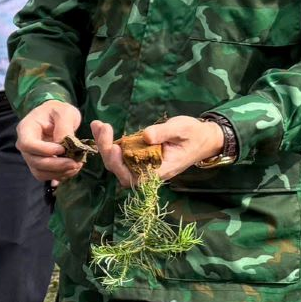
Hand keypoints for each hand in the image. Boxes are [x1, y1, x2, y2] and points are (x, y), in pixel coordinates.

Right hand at [16, 99, 84, 181]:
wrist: (56, 117)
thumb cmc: (58, 111)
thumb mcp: (64, 112)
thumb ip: (64, 127)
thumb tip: (64, 146)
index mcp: (26, 128)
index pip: (27, 144)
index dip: (44, 150)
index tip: (62, 149)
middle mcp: (25, 145)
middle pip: (35, 161)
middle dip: (56, 165)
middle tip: (75, 163)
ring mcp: (31, 156)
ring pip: (40, 172)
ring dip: (59, 172)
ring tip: (76, 165)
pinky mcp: (39, 165)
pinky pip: (46, 175)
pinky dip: (60, 175)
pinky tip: (72, 169)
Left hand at [94, 115, 224, 185]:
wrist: (202, 137)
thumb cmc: (194, 134)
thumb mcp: (182, 129)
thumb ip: (164, 133)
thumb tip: (146, 135)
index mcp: (158, 171)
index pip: (132, 177)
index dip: (119, 165)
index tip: (114, 147)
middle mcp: (146, 171)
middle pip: (118, 169)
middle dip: (106, 150)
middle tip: (102, 127)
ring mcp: (140, 163)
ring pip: (115, 160)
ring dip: (103, 143)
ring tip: (98, 124)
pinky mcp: (136, 155)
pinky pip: (118, 152)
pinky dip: (108, 140)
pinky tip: (101, 126)